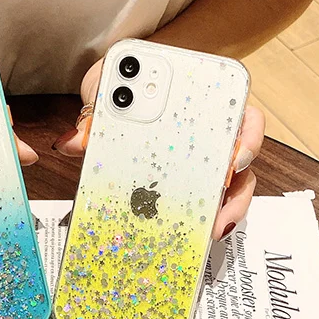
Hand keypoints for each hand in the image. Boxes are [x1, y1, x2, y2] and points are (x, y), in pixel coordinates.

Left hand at [52, 59, 264, 239]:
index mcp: (207, 101)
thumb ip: (95, 107)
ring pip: (228, 193)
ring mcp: (202, 164)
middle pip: (243, 168)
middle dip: (237, 196)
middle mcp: (213, 135)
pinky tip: (182, 236)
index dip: (248, 140)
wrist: (114, 88)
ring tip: (209, 234)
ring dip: (221, 215)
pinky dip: (192, 222)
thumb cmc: (123, 83)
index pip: (246, 118)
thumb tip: (69, 144)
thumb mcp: (107, 83)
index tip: (235, 160)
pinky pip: (197, 206)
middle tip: (220, 216)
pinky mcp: (185, 186)